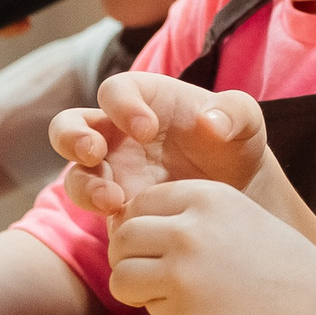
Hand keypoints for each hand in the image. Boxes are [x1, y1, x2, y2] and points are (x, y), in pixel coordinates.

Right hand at [50, 71, 268, 216]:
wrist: (240, 189)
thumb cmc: (236, 142)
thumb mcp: (246, 121)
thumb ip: (234, 113)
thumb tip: (210, 123)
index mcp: (143, 100)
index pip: (115, 91)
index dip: (122, 106)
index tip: (146, 129)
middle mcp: (117, 134)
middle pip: (69, 127)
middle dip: (72, 137)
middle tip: (94, 152)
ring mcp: (113, 172)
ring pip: (75, 174)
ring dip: (84, 185)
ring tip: (112, 199)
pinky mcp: (117, 207)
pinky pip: (95, 211)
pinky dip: (103, 216)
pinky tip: (128, 223)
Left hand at [105, 180, 315, 314]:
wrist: (311, 308)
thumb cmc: (269, 263)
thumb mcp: (232, 216)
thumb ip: (182, 214)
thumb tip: (116, 226)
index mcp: (204, 197)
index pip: (140, 203)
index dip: (142, 226)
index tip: (159, 245)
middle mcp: (188, 229)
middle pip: (123, 236)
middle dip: (130, 257)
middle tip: (154, 273)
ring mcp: (182, 271)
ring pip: (120, 273)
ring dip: (135, 286)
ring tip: (168, 293)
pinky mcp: (179, 311)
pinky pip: (142, 306)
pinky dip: (158, 311)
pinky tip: (192, 311)